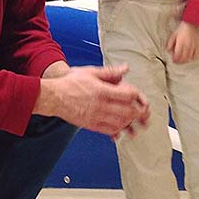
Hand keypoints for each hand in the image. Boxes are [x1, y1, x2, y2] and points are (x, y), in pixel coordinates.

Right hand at [35, 64, 149, 136]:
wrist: (53, 97)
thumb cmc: (69, 84)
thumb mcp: (90, 72)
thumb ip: (110, 72)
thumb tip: (125, 69)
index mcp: (102, 91)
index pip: (128, 95)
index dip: (138, 96)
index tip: (140, 97)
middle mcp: (101, 105)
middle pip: (128, 112)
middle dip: (140, 113)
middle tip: (145, 113)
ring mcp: (96, 117)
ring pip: (121, 123)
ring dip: (131, 123)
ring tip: (136, 121)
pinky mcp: (91, 125)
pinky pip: (109, 130)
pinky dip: (119, 130)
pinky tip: (122, 127)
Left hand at [166, 21, 198, 63]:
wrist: (191, 24)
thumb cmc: (182, 29)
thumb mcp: (173, 35)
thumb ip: (170, 43)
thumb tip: (168, 50)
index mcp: (181, 44)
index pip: (177, 55)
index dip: (175, 59)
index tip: (173, 60)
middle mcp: (187, 46)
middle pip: (183, 58)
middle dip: (179, 61)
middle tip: (177, 62)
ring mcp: (193, 47)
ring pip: (189, 58)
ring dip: (185, 61)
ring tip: (182, 61)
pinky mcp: (197, 46)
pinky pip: (195, 55)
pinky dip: (192, 58)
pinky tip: (189, 58)